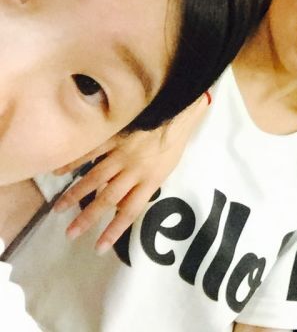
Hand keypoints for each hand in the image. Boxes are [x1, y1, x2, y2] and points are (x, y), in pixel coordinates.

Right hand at [53, 95, 207, 252]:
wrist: (178, 110)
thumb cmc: (174, 141)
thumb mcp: (167, 168)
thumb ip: (146, 185)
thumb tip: (121, 203)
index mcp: (151, 179)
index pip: (130, 211)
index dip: (115, 230)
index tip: (98, 247)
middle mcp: (134, 170)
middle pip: (108, 199)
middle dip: (88, 218)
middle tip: (70, 234)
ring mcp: (123, 153)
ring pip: (95, 178)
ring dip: (76, 195)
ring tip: (58, 209)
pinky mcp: (115, 136)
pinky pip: (91, 151)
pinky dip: (74, 161)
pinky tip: (58, 171)